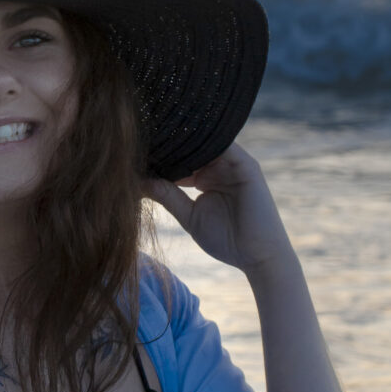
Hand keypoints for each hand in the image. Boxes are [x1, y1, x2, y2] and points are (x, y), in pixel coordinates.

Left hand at [146, 144, 295, 279]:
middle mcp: (219, 166)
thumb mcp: (189, 215)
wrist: (258, 256)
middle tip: (139, 138)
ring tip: (156, 134)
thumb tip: (138, 181)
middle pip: (190, 146)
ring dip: (183, 139)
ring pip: (204, 142)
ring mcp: (234, 164)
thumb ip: (167, 196)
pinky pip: (224, 145)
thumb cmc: (226, 240)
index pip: (179, 157)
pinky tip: (182, 140)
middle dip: (168, 143)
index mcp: (205, 177)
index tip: (132, 151)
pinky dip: (204, 141)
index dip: (158, 155)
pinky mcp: (246, 165)